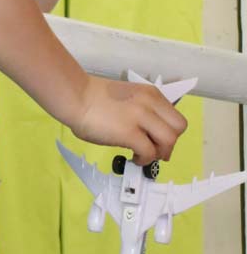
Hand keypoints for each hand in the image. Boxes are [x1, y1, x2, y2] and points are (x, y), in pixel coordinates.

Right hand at [70, 76, 187, 164]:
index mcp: (150, 94)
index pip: (175, 116)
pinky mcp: (129, 133)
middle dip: (169, 143)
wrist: (75, 96)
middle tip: (155, 150)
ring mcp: (141, 117)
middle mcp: (150, 103)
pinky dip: (144, 159)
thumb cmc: (93, 96)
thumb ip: (143, 110)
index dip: (169, 131)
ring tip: (143, 155)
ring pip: (169, 141)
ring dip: (159, 153)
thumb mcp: (128, 97)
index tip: (158, 139)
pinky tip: (133, 157)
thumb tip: (148, 131)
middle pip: (178, 128)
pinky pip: (149, 152)